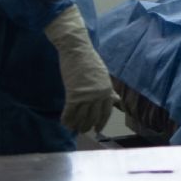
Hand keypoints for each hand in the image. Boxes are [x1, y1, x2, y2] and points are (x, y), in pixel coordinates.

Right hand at [44, 4, 117, 133]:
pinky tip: (64, 123)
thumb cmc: (89, 61)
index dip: (101, 122)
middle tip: (82, 130)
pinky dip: (66, 119)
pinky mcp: (73, 94)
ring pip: (81, 117)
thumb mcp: (103, 75)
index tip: (97, 129)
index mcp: (107, 89)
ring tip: (73, 128)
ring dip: (76, 125)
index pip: (106, 112)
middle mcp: (99, 95)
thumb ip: (108, 89)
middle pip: (93, 117)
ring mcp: (86, 95)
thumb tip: (116, 99)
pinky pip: (69, 112)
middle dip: (87, 126)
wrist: (77, 50)